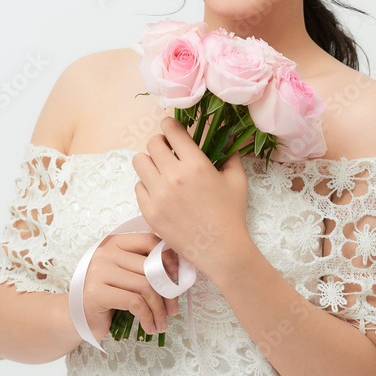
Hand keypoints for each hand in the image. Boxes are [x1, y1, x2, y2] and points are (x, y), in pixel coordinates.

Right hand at [83, 232, 179, 337]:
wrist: (78, 315)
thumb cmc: (108, 294)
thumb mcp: (127, 274)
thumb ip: (145, 263)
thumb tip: (178, 258)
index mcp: (115, 243)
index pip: (150, 241)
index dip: (169, 260)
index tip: (178, 280)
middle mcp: (105, 253)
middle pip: (151, 268)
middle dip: (168, 292)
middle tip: (172, 309)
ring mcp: (98, 271)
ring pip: (145, 287)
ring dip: (159, 309)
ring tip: (161, 322)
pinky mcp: (97, 293)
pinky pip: (135, 303)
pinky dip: (147, 316)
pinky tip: (149, 326)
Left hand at [131, 116, 250, 275]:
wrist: (221, 250)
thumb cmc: (231, 214)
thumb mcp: (237, 180)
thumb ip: (230, 155)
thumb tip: (226, 138)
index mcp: (196, 165)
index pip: (171, 129)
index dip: (171, 125)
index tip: (172, 129)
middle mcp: (173, 176)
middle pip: (152, 143)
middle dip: (161, 143)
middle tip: (169, 152)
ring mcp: (158, 195)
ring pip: (139, 162)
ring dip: (150, 162)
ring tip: (161, 170)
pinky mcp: (149, 211)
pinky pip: (138, 186)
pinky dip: (147, 185)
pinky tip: (160, 191)